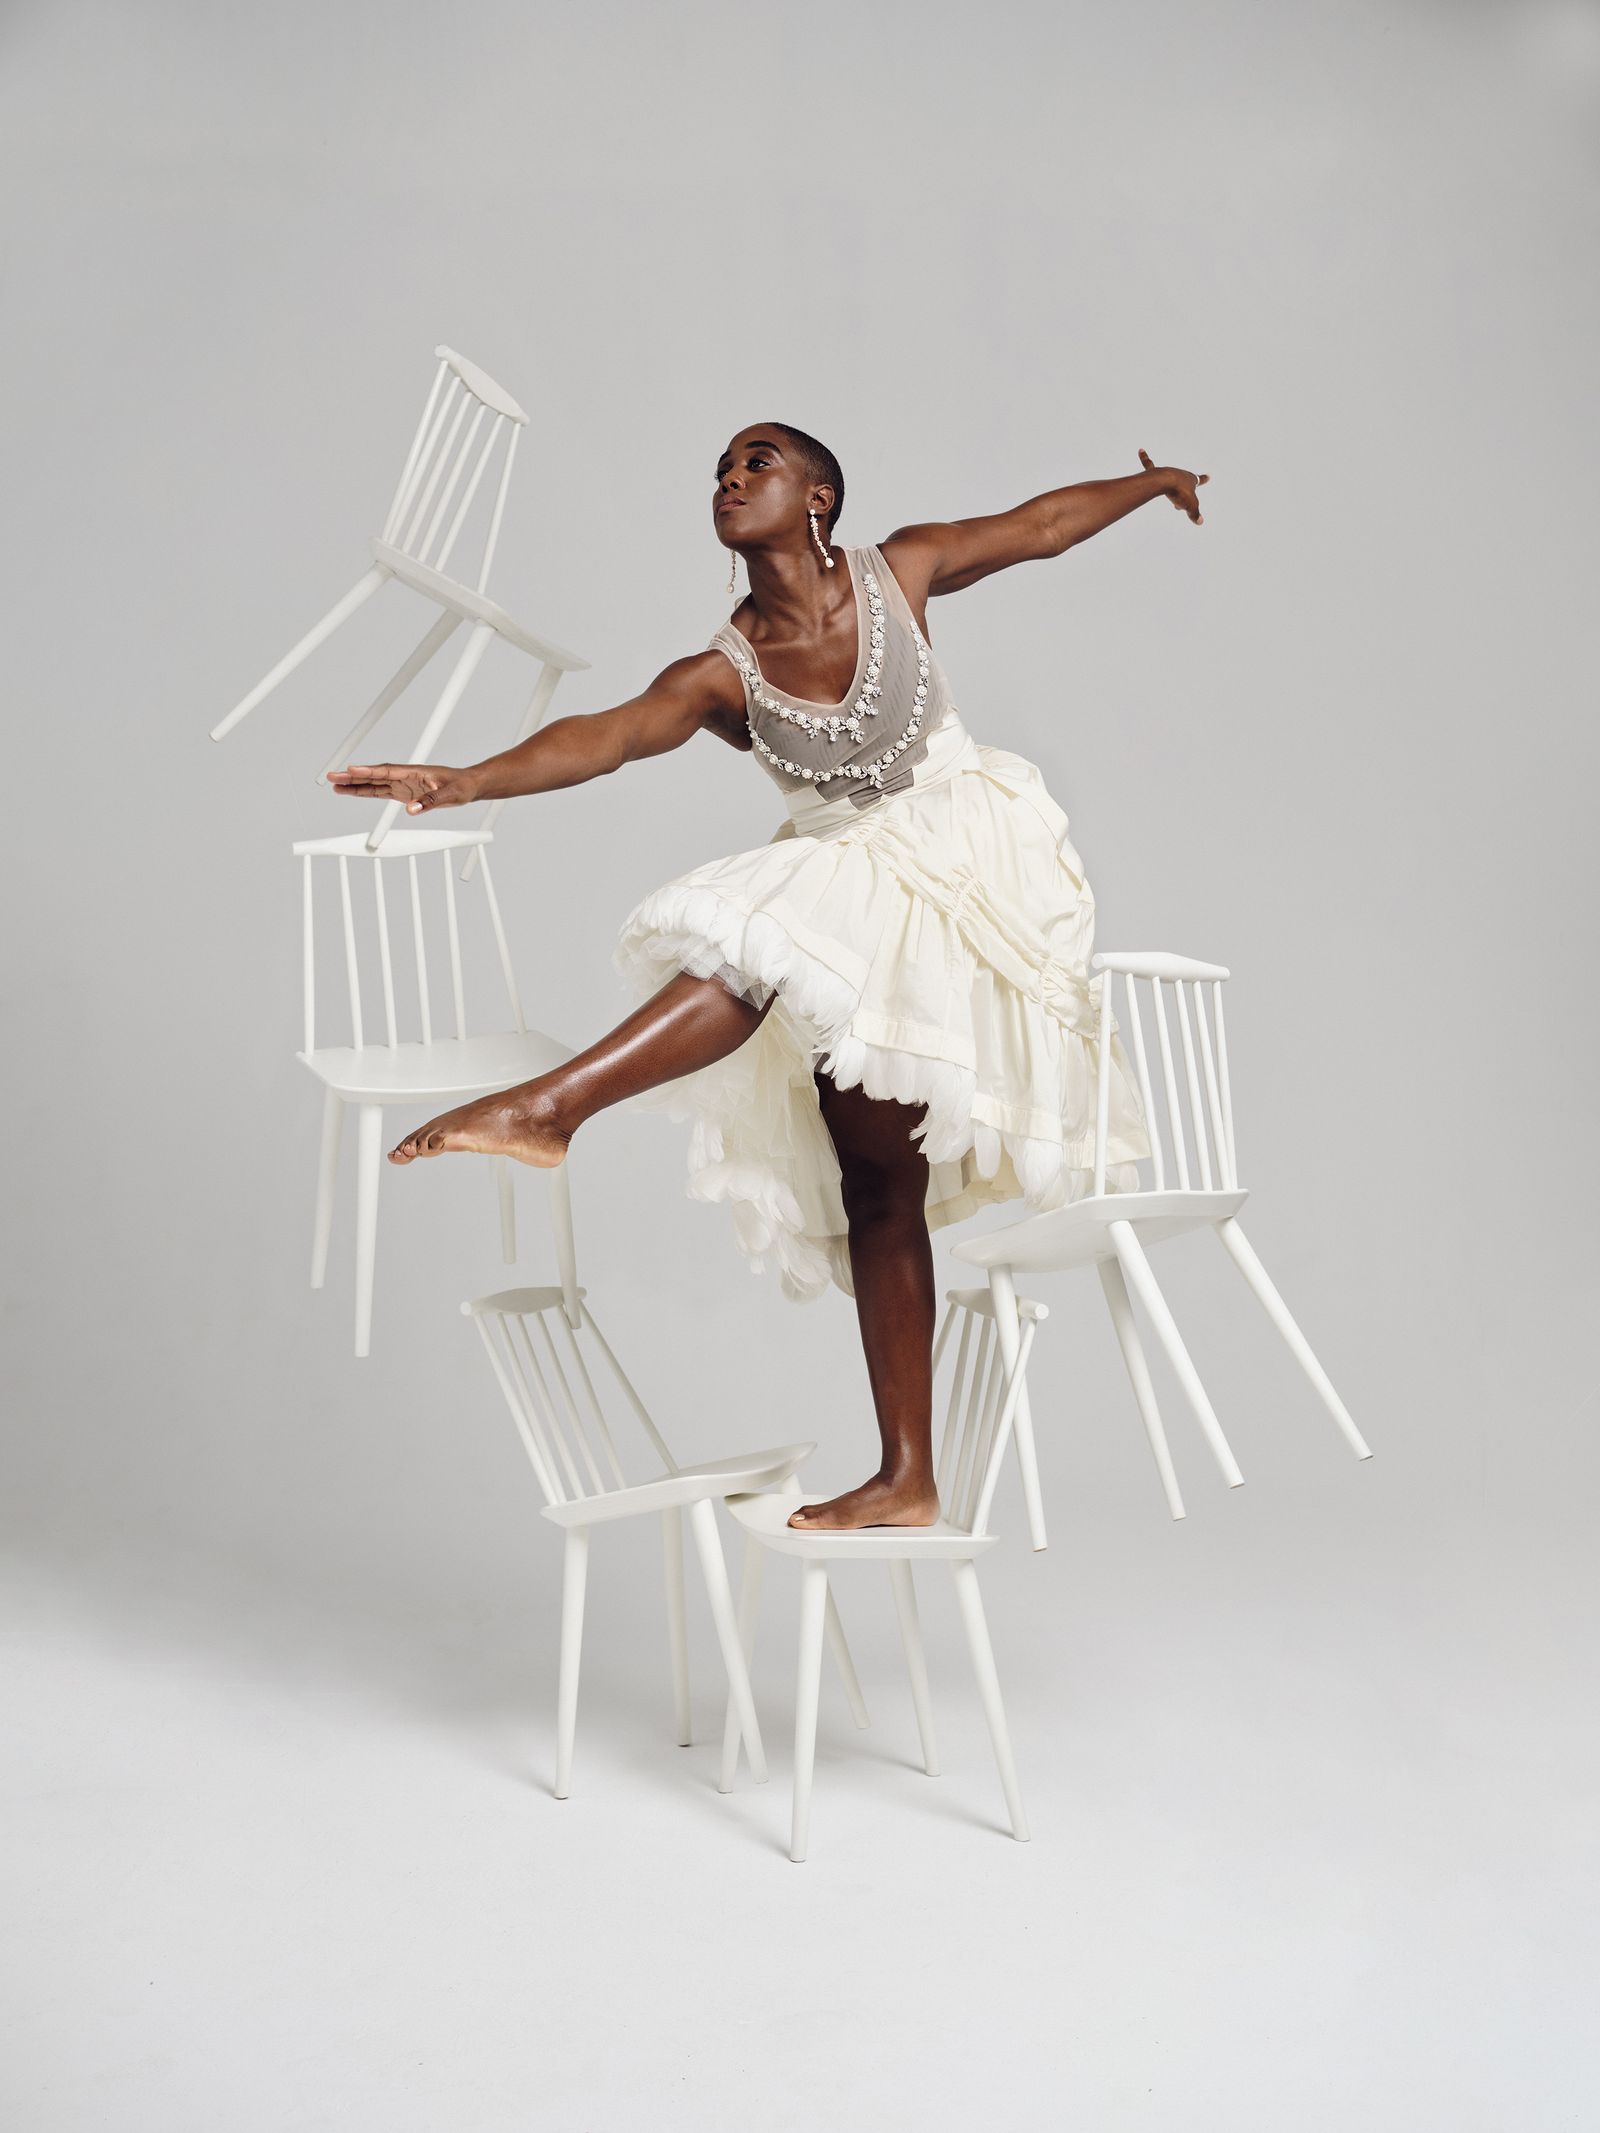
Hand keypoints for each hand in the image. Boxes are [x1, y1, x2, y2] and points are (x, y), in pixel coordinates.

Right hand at [326, 762, 479, 812]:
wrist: (468, 786)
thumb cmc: (461, 786)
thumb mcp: (450, 795)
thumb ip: (430, 801)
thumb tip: (412, 810)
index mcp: (414, 772)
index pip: (387, 770)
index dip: (368, 771)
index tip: (351, 770)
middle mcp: (405, 776)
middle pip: (374, 775)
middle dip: (352, 776)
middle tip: (332, 776)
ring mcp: (402, 784)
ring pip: (374, 783)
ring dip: (355, 785)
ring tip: (335, 786)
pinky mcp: (403, 793)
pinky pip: (380, 792)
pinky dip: (365, 792)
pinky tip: (352, 792)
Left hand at [1139, 448, 1207, 523]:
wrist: (1164, 482)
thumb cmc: (1179, 492)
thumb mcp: (1190, 506)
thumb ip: (1195, 514)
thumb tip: (1200, 522)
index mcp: (1190, 479)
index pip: (1199, 480)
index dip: (1204, 480)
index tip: (1208, 476)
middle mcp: (1180, 474)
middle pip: (1182, 485)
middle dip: (1182, 495)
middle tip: (1178, 506)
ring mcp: (1168, 472)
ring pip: (1170, 482)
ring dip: (1170, 490)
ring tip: (1170, 496)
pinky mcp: (1155, 472)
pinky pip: (1149, 464)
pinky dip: (1145, 458)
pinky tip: (1141, 450)